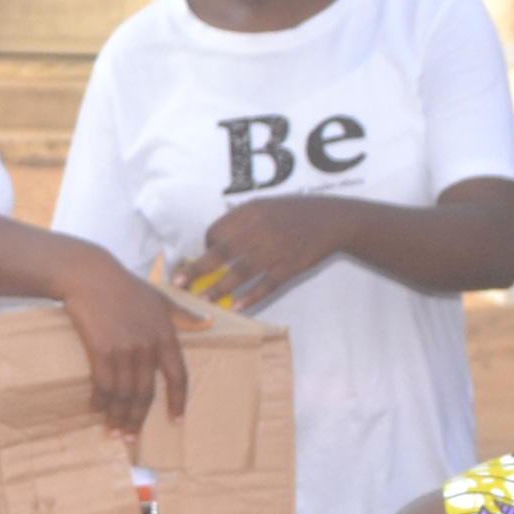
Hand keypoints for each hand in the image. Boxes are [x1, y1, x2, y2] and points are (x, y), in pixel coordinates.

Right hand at [51, 258, 194, 430]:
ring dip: (118, 417)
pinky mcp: (101, 349)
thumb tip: (210, 322)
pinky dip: (100, 401)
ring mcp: (124, 349)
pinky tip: (96, 410)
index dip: (178, 402)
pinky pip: (103, 384)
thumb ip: (184, 316)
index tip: (175, 421)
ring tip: (113, 433)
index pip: (178, 376)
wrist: (90, 276)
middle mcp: (148, 346)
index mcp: (165, 336)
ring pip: (124, 393)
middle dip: (138, 419)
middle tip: (131, 438)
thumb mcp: (161, 298)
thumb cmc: (126, 287)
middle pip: (147, 393)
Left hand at [174, 198, 347, 316]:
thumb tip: (211, 244)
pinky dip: (252, 296)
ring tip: (202, 300)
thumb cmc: (294, 213)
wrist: (334, 219)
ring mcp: (278, 249)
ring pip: (243, 271)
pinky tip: (237, 306)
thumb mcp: (266, 207)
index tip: (202, 257)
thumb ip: (241, 222)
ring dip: (220, 287)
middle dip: (198, 269)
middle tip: (178, 283)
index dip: (206, 246)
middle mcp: (263, 228)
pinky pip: (268, 284)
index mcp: (252, 211)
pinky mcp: (293, 266)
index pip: (217, 231)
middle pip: (223, 251)